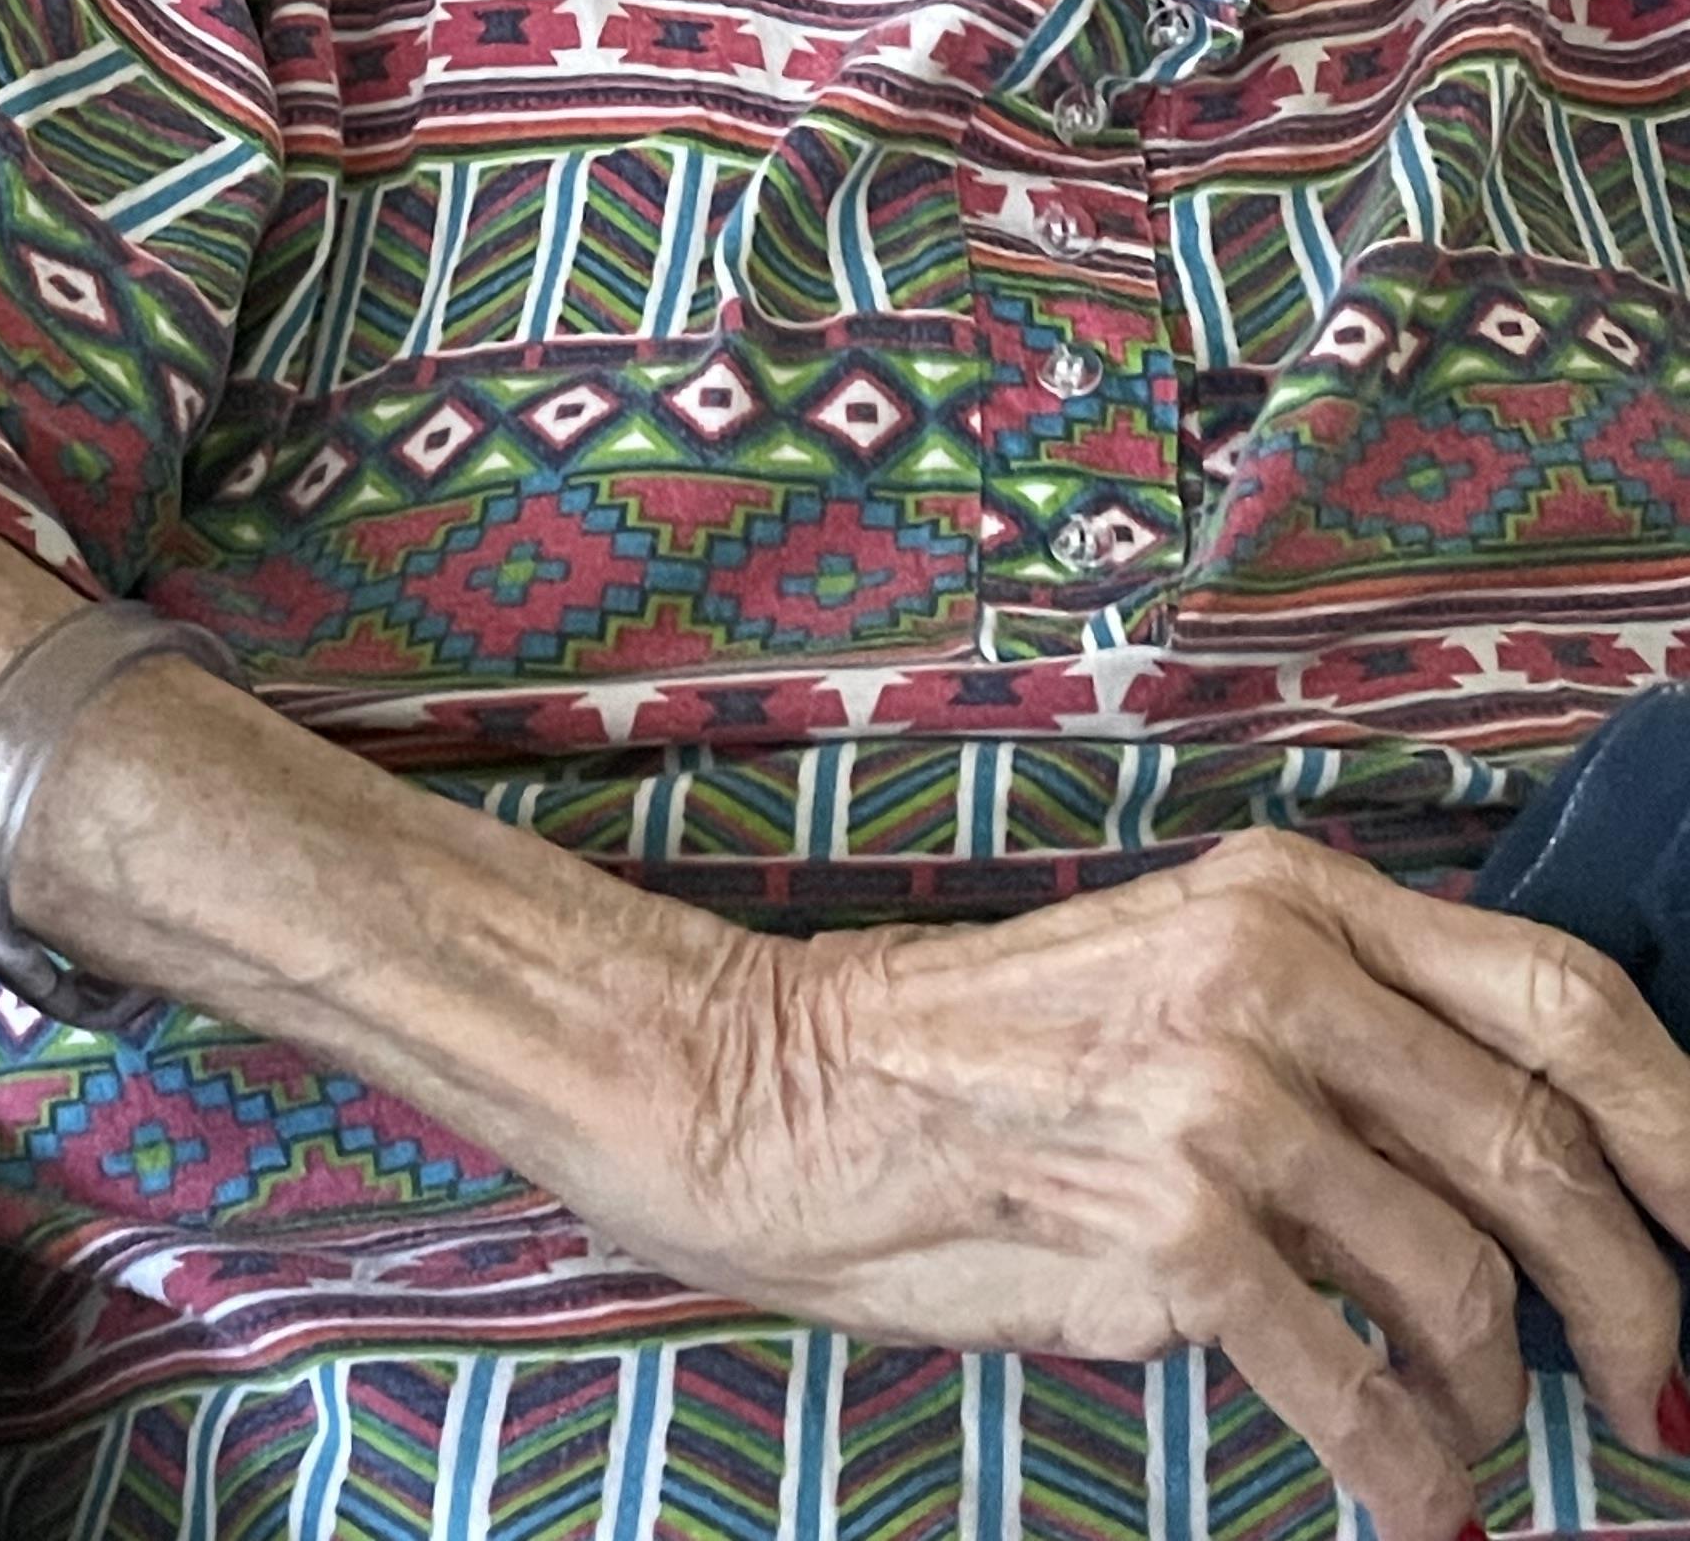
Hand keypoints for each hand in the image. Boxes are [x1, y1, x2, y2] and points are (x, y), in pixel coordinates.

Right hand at [579, 832, 1689, 1540]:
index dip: (1687, 1130)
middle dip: (1645, 1308)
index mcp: (1289, 896)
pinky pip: (1357, 1386)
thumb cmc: (989, 1061)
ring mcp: (1214, 1092)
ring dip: (1497, 1402)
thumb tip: (1544, 1179)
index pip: (1568, 995)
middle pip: (1550, 1151)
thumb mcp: (1183, 984)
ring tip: (1464, 1441)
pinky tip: (1412, 1504)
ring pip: (1470, 1284)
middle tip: (1663, 1403)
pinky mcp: (1162, 1222)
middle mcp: (1268, 969)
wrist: (777, 1092)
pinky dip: (1410, 1475)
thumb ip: (1348, 1036)